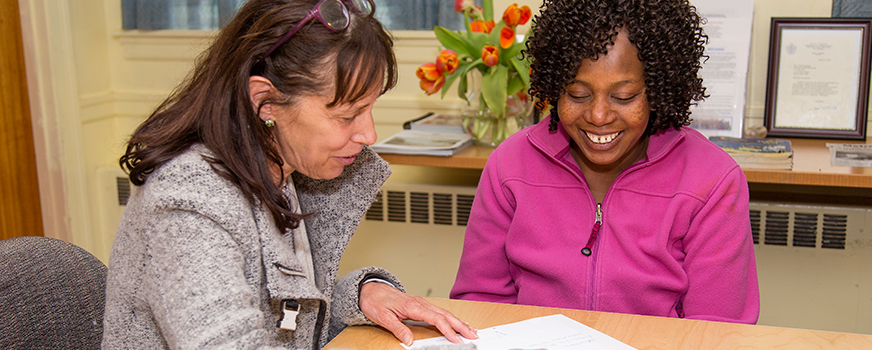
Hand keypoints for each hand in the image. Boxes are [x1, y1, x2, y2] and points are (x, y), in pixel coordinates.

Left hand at [359, 282, 477, 345]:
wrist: (371, 290)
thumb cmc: (376, 302)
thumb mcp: (383, 318)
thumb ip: (397, 329)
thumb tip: (409, 341)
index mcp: (413, 306)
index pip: (436, 318)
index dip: (448, 330)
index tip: (456, 339)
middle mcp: (420, 303)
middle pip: (446, 315)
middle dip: (461, 325)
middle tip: (474, 335)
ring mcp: (422, 303)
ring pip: (445, 312)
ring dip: (459, 321)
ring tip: (471, 330)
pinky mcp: (421, 305)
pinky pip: (440, 311)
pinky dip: (451, 318)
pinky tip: (457, 323)